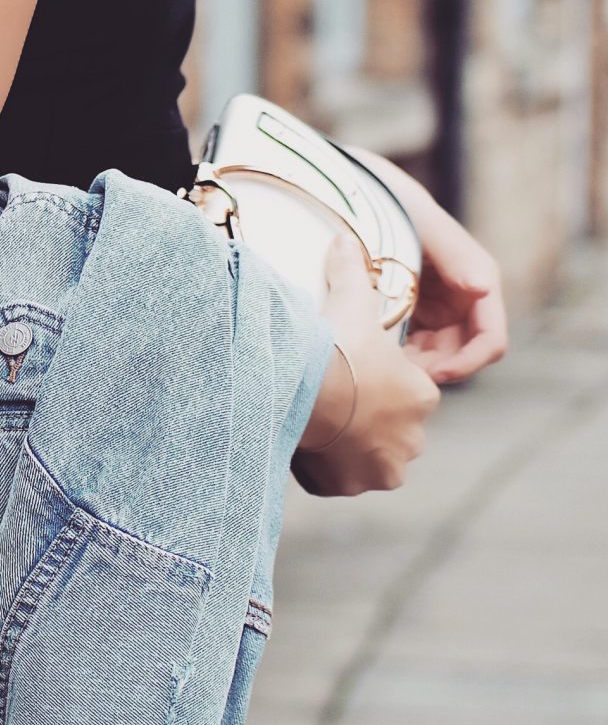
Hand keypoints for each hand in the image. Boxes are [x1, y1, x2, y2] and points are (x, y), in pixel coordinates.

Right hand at [294, 231, 441, 496]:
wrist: (302, 389)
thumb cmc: (336, 346)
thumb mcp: (350, 300)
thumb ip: (352, 271)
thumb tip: (345, 238)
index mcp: (422, 397)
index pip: (409, 391)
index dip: (380, 379)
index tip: (352, 369)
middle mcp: (412, 439)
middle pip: (391, 428)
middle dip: (369, 417)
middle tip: (335, 395)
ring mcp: (382, 468)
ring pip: (368, 457)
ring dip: (350, 445)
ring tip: (319, 420)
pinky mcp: (350, 486)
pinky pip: (339, 478)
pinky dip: (327, 466)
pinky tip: (307, 443)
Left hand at [347, 145, 508, 384]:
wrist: (354, 185)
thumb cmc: (391, 199)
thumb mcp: (418, 222)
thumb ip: (452, 253)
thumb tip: (483, 287)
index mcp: (478, 277)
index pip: (490, 340)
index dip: (468, 364)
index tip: (433, 375)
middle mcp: (465, 295)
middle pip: (463, 355)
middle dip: (436, 369)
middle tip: (397, 375)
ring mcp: (440, 302)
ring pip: (438, 354)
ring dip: (416, 364)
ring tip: (380, 362)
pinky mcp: (415, 306)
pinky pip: (415, 343)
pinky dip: (399, 351)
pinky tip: (372, 349)